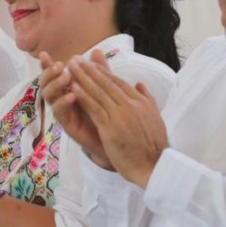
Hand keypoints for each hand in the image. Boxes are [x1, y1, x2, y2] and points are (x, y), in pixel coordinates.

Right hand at [39, 51, 113, 169]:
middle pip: (46, 83)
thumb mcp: (104, 89)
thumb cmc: (107, 113)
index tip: (44, 54)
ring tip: (66, 77)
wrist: (116, 139)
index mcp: (67, 88)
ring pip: (49, 96)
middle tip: (59, 65)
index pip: (54, 74)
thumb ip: (100, 72)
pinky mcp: (67, 124)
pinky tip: (72, 95)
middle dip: (49, 73)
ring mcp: (63, 111)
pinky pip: (59, 112)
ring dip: (55, 85)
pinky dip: (63, 102)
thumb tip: (97, 51)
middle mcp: (61, 98)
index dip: (47, 65)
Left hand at [67, 51, 167, 187]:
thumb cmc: (153, 146)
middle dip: (89, 70)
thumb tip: (139, 83)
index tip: (90, 63)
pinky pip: (94, 108)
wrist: (153, 167)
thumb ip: (146, 99)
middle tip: (76, 59)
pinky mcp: (111, 127)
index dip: (103, 72)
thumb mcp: (155, 118)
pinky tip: (73, 88)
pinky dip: (83, 96)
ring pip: (98, 92)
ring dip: (82, 78)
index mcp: (141, 102)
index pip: (118, 82)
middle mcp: (131, 105)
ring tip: (70, 67)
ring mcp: (121, 116)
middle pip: (106, 83)